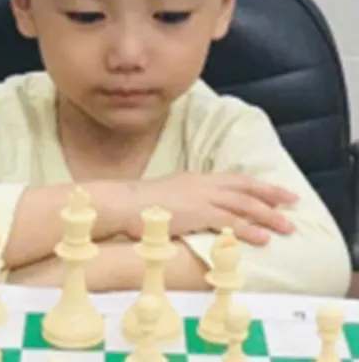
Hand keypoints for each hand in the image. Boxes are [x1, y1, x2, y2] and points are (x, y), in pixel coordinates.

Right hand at [125, 172, 297, 245]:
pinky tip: (262, 238)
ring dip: (267, 215)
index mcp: (198, 178)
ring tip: (286, 226)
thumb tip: (200, 209)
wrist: (124, 202)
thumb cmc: (142, 203)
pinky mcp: (196, 213)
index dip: (258, 184)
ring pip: (243, 204)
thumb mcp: (171, 194)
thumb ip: (189, 198)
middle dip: (271, 194)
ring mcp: (201, 198)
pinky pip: (229, 221)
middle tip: (293, 202)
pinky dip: (248, 229)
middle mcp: (203, 184)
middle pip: (245, 187)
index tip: (277, 190)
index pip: (235, 179)